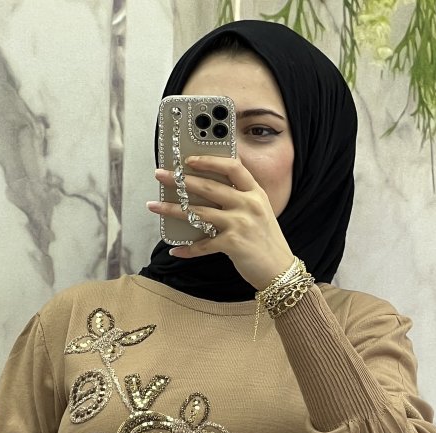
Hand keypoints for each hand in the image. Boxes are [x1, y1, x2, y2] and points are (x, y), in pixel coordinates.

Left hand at [147, 155, 295, 292]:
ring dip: (173, 209)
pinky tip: (175, 250)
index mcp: (255, 193)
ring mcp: (240, 224)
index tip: (189, 160)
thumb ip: (241, 199)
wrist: (280, 271)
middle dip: (180, 180)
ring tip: (154, 205)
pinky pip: (203, 245)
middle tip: (161, 175)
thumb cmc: (267, 242)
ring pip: (199, 212)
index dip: (209, 160)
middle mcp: (248, 204)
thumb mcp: (260, 212)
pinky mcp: (233, 244)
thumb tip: (208, 192)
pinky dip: (188, 249)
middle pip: (208, 186)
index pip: (232, 166)